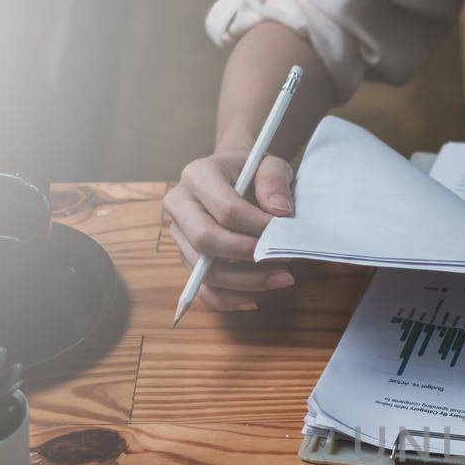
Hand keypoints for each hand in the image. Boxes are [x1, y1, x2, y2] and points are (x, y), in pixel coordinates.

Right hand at [162, 149, 296, 310]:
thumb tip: (279, 213)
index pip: (226, 210)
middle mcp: (179, 204)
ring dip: (245, 282)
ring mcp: (179, 234)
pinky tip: (254, 300)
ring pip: (203, 270)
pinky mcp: (186, 256)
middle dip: (247, 256)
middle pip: (204, 241)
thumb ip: (275, 182)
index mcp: (197, 175)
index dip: (259, 228)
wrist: (233, 174)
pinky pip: (202, 288)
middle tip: (283, 260)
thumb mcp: (269, 164)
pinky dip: (227, 300)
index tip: (285, 234)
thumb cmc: (252, 171)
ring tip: (281, 279)